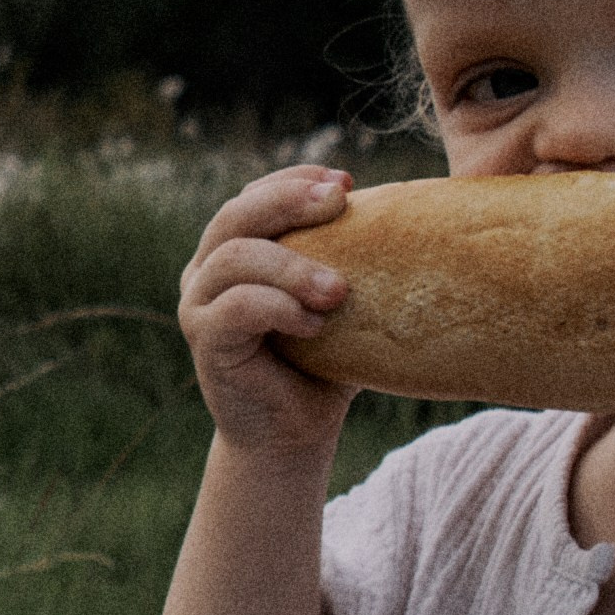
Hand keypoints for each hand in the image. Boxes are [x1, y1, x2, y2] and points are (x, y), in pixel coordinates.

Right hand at [178, 166, 356, 459]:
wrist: (295, 434)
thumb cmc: (326, 363)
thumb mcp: (343, 302)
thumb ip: (355, 257)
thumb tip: (416, 208)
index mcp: (236, 249)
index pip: (256, 195)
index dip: (295, 180)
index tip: (346, 181)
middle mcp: (207, 269)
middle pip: (237, 214)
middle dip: (289, 200)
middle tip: (339, 202)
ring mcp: (198, 303)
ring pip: (235, 258)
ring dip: (292, 265)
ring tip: (339, 290)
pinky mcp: (204, 341)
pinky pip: (235, 309)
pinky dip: (278, 308)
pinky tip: (315, 325)